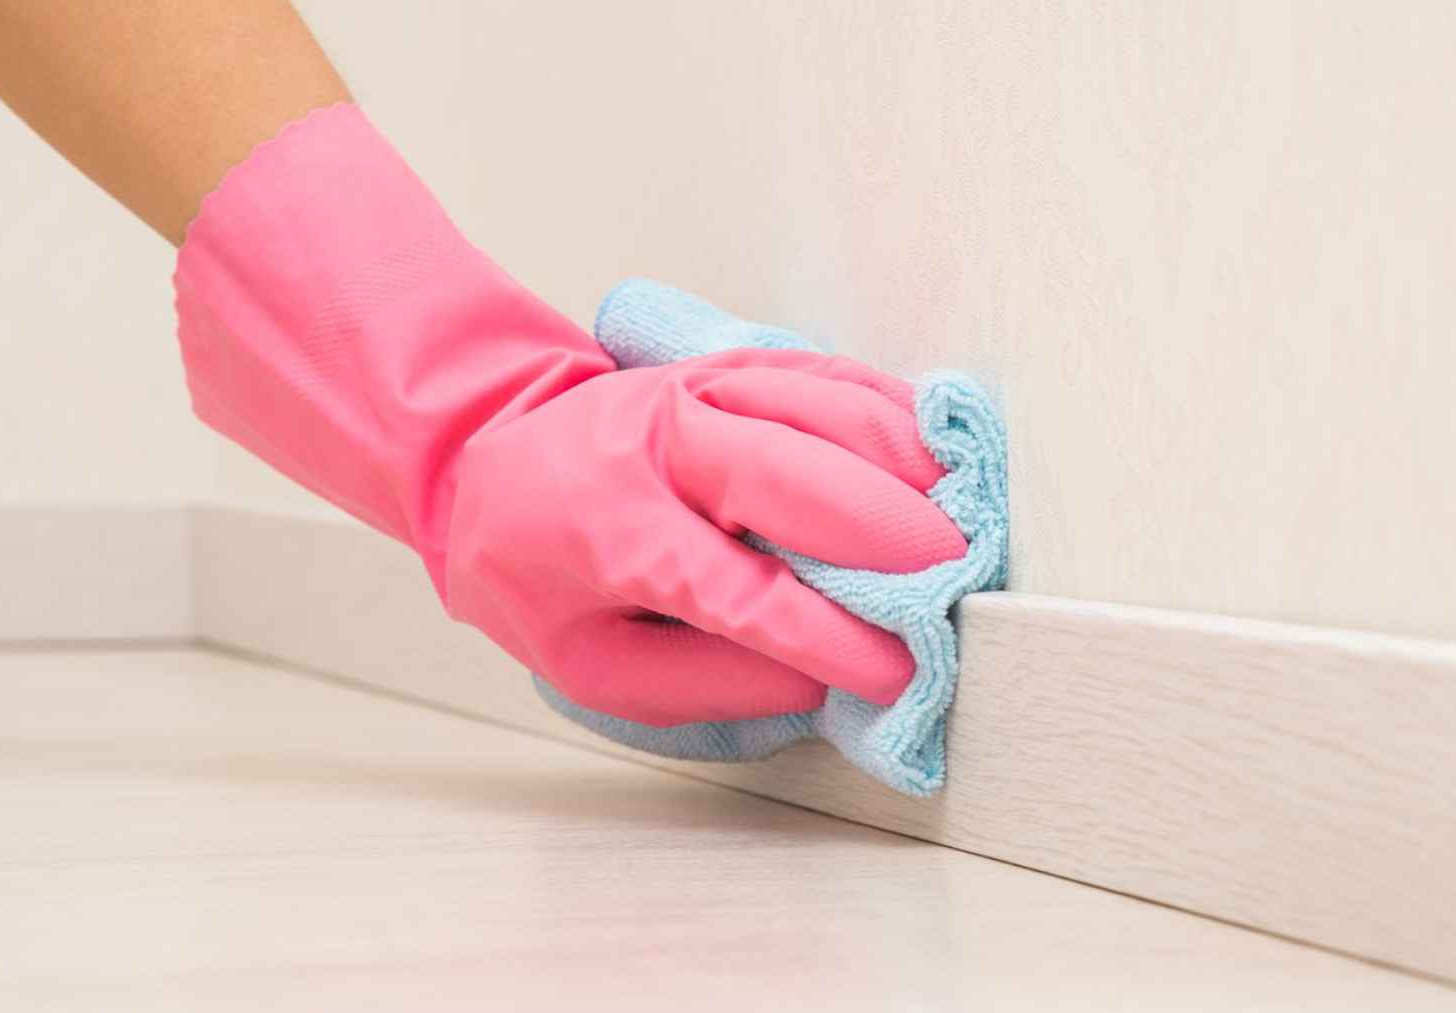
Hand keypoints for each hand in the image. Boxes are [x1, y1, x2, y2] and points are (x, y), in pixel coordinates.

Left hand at [443, 347, 966, 725]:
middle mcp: (660, 444)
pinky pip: (829, 375)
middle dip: (887, 533)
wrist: (485, 449)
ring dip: (907, 463)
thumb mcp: (588, 662)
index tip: (899, 673)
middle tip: (959, 583)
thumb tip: (821, 684)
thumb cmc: (539, 572)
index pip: (737, 591)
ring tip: (970, 521)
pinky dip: (893, 411)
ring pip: (822, 410)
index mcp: (613, 530)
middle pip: (792, 476)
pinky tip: (942, 453)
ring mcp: (701, 388)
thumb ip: (702, 683)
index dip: (826, 635)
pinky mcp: (735, 362)